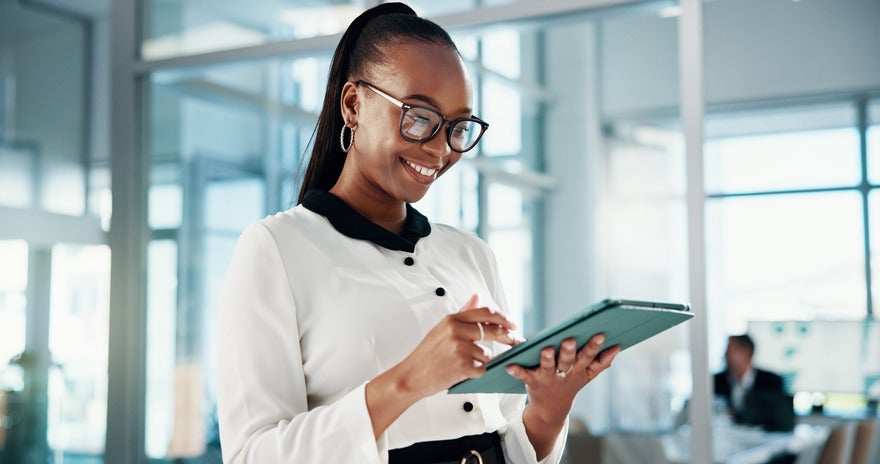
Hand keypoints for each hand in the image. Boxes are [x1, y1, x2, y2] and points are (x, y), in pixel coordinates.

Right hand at [397, 294, 521, 397]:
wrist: (412, 375)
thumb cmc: (427, 355)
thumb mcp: (442, 328)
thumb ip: (462, 313)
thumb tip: (477, 297)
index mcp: (452, 319)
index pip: (485, 312)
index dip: (502, 317)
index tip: (512, 323)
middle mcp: (456, 330)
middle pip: (492, 330)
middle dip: (507, 336)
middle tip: (515, 341)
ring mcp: (460, 347)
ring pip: (487, 354)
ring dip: (480, 361)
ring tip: (461, 363)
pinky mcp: (463, 364)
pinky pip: (482, 368)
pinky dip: (475, 372)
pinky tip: (461, 371)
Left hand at [505, 334, 619, 423]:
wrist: (551, 409)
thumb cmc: (570, 384)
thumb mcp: (587, 375)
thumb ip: (602, 363)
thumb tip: (617, 347)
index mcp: (578, 370)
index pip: (588, 357)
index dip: (594, 347)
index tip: (600, 335)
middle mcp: (563, 374)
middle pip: (567, 361)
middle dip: (569, 352)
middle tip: (570, 340)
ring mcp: (547, 378)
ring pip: (547, 367)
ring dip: (547, 358)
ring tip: (546, 349)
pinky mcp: (532, 381)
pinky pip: (523, 375)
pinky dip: (516, 371)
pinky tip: (509, 366)